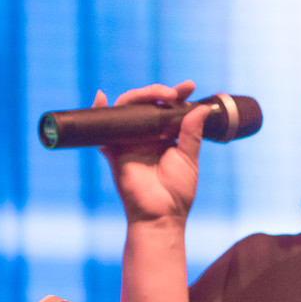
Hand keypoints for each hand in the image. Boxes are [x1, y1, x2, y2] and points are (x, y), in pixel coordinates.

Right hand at [93, 80, 210, 225]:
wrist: (161, 215)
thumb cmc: (177, 192)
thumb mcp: (189, 158)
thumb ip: (192, 132)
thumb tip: (202, 108)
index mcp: (165, 136)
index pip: (168, 108)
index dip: (176, 94)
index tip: (189, 86)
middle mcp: (146, 136)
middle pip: (145, 103)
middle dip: (158, 91)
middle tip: (174, 93)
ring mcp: (129, 141)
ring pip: (126, 109)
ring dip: (137, 96)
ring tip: (155, 94)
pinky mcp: (115, 151)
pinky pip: (103, 128)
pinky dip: (99, 111)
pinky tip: (101, 98)